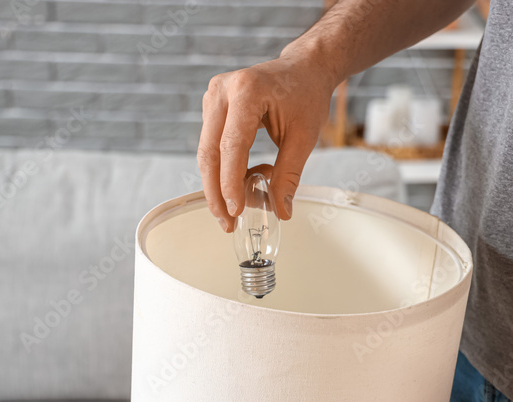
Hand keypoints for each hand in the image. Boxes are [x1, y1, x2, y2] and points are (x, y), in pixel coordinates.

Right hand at [197, 55, 334, 230]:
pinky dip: (221, 170)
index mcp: (247, 91)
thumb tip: (282, 211)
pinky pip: (211, 146)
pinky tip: (235, 187)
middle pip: (209, 152)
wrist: (303, 68)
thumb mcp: (304, 137)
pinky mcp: (212, 106)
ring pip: (206, 152)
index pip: (231, 146)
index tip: (235, 210)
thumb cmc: (305, 95)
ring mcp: (213, 96)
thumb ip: (289, 174)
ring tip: (231, 211)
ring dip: (216, 185)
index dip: (230, 183)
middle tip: (226, 222)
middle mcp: (222, 90)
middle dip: (216, 192)